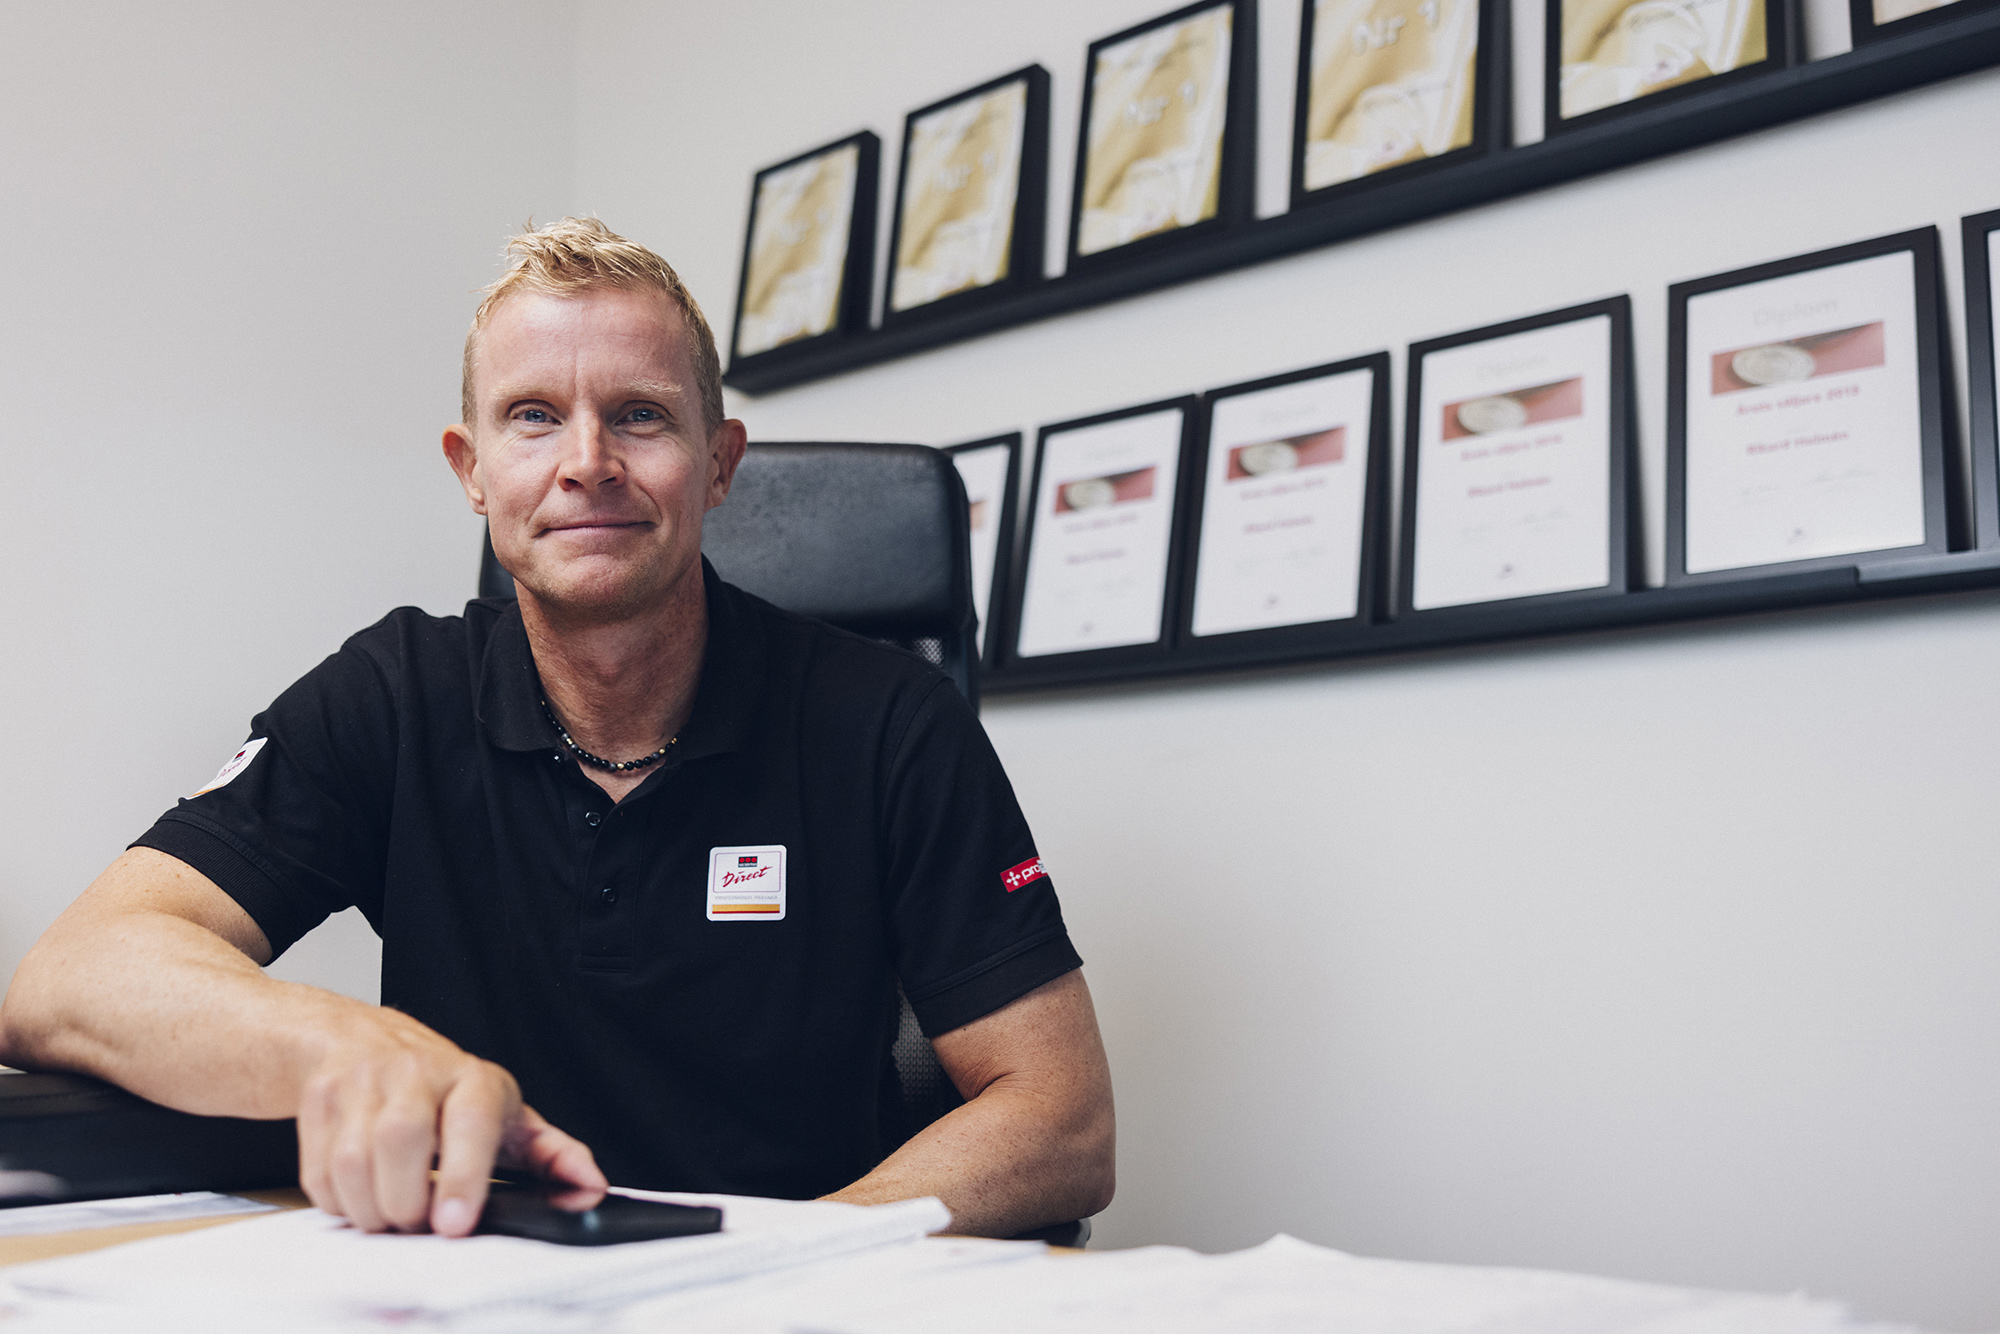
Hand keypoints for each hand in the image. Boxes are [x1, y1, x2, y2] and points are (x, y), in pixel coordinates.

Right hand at [295, 1008, 606, 1236]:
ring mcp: (361, 1081)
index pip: (468, 1120)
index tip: (454, 1224)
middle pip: (400, 1139)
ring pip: (352, 1161)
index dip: (462, 1175)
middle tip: (420, 1222)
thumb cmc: (445, 1090)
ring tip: (392, 1213)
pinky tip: (362, 1196)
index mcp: (471, 1077)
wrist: (363, 1041)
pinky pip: (319, 1172)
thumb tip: (590, 1186)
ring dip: (371, 1208)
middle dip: (406, 1202)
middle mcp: (415, 1070)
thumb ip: (551, 1154)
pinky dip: (339, 1202)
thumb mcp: (505, 1115)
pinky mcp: (319, 1099)